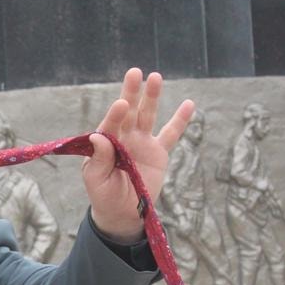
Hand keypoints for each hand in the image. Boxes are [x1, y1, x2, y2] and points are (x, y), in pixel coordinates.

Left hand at [83, 69, 194, 241]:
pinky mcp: (158, 151)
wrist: (122, 212)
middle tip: (134, 72)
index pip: (110, 125)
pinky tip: (188, 103)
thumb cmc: (104, 195)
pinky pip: (171, 134)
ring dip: (151, 97)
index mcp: (105, 143)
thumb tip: (98, 136)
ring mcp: (141, 142)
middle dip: (131, 92)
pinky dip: (180, 120)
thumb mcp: (96, 180)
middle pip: (128, 111)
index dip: (115, 114)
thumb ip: (98, 159)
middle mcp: (123, 138)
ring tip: (156, 77)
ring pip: (147, 116)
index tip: (121, 104)